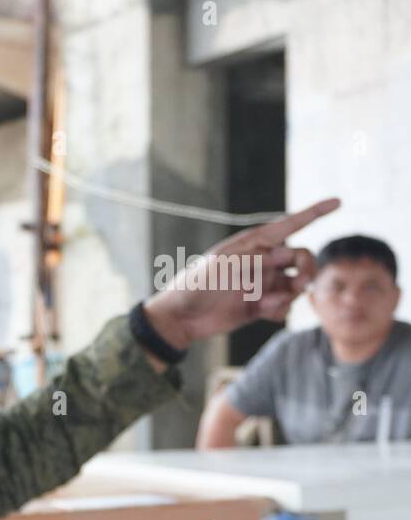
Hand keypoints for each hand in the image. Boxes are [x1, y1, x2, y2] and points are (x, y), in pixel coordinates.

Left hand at [143, 197, 340, 350]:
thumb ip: (256, 259)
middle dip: (308, 267)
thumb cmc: (196, 285)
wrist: (181, 318)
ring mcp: (263, 283)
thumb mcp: (224, 266)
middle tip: (302, 283)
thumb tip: (285, 257)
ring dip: (292, 292)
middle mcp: (262, 261)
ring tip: (269, 302)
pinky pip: (285, 305)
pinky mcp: (260, 305)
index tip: (338, 201)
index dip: (315, 212)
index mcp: (252, 243)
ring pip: (297, 283)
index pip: (289, 225)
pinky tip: (263, 313)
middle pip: (302, 257)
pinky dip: (280, 309)